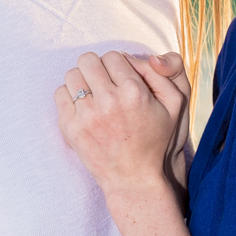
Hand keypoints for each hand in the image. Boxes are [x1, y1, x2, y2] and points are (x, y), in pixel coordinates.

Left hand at [55, 50, 190, 199]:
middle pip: (88, 60)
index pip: (114, 56)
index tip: (121, 78)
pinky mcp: (71, 128)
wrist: (134, 180)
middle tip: (105, 82)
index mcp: (134, 92)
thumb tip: (137, 56)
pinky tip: (83, 107)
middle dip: (97, 67)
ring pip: (72, 74)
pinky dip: (69, 96)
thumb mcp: (176, 104)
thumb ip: (166, 72)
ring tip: (93, 94)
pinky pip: (60, 93)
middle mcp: (109, 102)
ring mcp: (87, 116)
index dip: (118, 64)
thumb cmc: (157, 141)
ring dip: (82, 80)